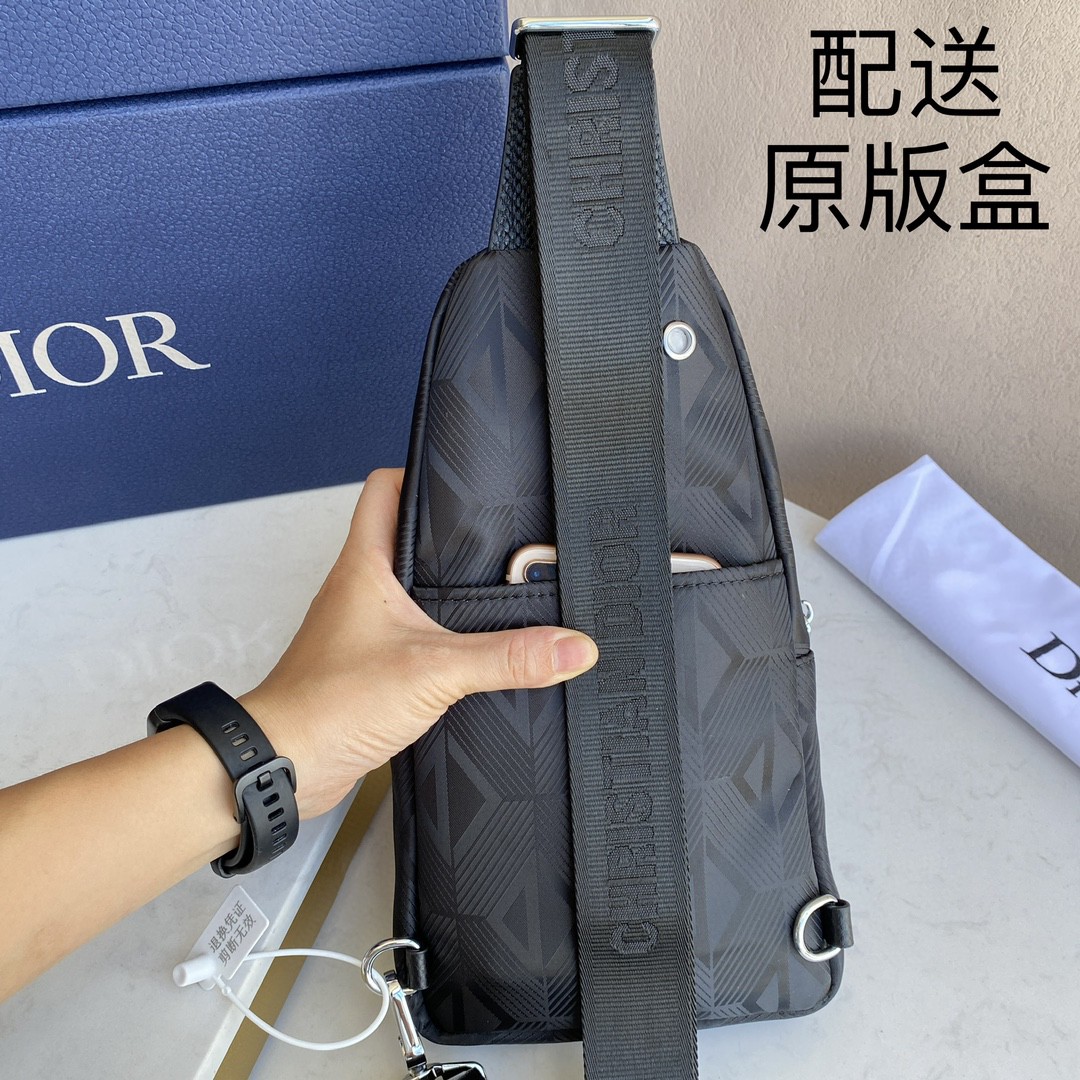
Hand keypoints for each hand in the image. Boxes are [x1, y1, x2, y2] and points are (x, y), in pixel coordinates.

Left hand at [240, 468, 597, 819]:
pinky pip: (410, 634)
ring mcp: (361, 627)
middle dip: (450, 532)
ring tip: (496, 589)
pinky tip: (471, 652)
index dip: (420, 470)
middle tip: (496, 532)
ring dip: (447, 588)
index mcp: (365, 564)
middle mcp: (359, 588)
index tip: (463, 473)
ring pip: (409, 588)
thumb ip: (508, 658)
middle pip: (403, 535)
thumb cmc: (327, 705)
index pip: (385, 488)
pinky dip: (440, 636)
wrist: (286, 764)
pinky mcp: (368, 666)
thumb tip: (571, 645)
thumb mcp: (435, 671)